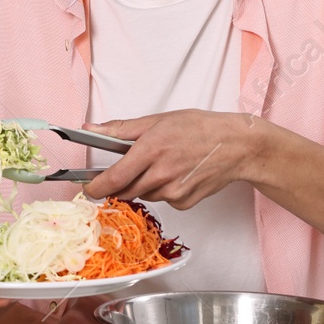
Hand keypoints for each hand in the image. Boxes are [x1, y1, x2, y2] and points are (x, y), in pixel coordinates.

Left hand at [82, 110, 265, 208]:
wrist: (237, 146)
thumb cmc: (200, 128)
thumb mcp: (157, 120)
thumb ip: (120, 129)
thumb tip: (90, 129)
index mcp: (150, 150)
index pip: (113, 179)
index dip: (95, 187)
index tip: (87, 187)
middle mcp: (161, 174)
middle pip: (125, 190)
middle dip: (120, 182)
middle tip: (132, 166)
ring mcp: (174, 191)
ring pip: (144, 194)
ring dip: (144, 183)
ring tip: (163, 164)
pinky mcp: (185, 202)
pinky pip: (163, 200)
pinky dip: (164, 190)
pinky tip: (178, 174)